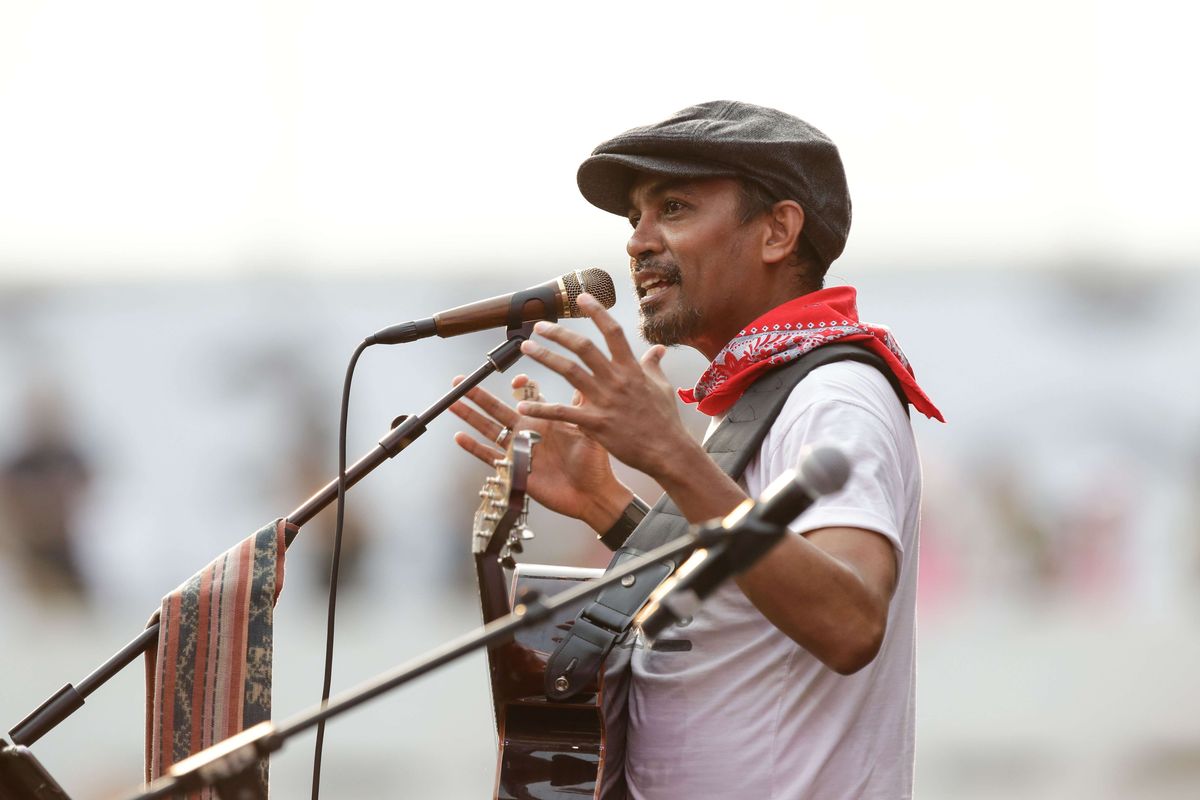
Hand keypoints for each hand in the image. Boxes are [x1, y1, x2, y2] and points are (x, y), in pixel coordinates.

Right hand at [450, 373, 632, 531]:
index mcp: (545, 419)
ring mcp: (518, 450)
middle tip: (461, 381)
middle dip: (479, 394)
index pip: (527, 395)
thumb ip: (581, 407)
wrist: (592, 494)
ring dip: (470, 416)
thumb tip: (585, 380)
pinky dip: (473, 447)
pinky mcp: (513, 469)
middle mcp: (528, 431)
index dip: (520, 385)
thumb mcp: (590, 431)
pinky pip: (489, 456)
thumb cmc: (595, 463)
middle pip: (497, 408)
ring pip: (488, 428)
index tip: (519, 380)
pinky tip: (459, 437)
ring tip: (453, 401)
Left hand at [514, 293, 700, 482]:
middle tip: (540, 326)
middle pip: (584, 347)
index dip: (597, 312)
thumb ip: (653, 366)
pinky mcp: (595, 424)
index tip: (581, 298)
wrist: (667, 451)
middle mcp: (616, 380)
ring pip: (569, 371)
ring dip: (545, 357)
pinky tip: (523, 406)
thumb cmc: (665, 420)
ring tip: (526, 347)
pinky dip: (541, 409)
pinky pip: (562, 413)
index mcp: (631, 369)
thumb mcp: (662, 387)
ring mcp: (605, 401)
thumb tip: (658, 350)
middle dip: (559, 333)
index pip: (612, 332)